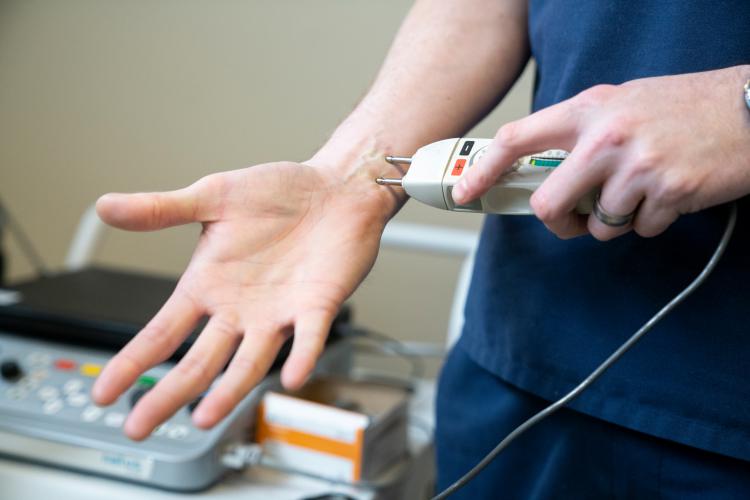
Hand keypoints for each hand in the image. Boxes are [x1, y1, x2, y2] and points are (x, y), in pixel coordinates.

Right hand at [91, 160, 393, 439]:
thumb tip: (104, 206)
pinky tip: (291, 376)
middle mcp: (240, 308)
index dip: (133, 361)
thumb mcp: (213, 197)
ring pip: (248, 362)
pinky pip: (310, 337)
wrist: (334, 188)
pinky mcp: (318, 305)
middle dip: (168, 393)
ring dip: (228, 390)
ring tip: (204, 418)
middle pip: (198, 360)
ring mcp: (279, 312)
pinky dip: (302, 355)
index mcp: (209, 285)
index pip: (162, 332)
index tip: (104, 392)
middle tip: (138, 427)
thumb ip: (162, 209)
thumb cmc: (279, 193)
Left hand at [452, 65, 749, 239]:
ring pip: (598, 225)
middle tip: (574, 219)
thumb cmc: (684, 107)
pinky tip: (668, 193)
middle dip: (558, 222)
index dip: (483, 169)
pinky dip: (650, 221)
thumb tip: (542, 170)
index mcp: (588, 109)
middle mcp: (606, 137)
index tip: (465, 191)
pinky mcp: (668, 192)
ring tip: (642, 189)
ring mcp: (636, 166)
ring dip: (615, 220)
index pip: (517, 138)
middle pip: (547, 204)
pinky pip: (638, 229)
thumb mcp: (622, 103)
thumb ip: (580, 132)